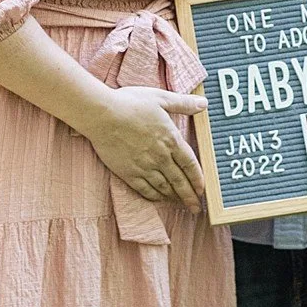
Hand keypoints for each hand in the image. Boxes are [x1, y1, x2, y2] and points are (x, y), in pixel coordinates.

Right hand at [83, 86, 207, 208]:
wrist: (102, 115)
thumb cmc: (130, 103)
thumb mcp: (161, 98)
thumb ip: (183, 103)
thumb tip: (204, 103)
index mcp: (171, 139)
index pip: (190, 164)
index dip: (198, 179)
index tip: (202, 189)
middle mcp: (161, 157)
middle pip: (179, 181)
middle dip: (189, 196)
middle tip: (195, 208)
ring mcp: (144, 166)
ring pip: (164, 187)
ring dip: (173, 197)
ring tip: (179, 203)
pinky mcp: (128, 172)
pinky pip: (145, 189)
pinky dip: (154, 196)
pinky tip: (158, 198)